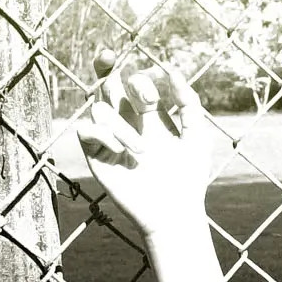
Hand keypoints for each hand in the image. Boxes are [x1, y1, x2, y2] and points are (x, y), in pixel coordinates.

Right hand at [77, 60, 211, 240]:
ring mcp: (110, 138)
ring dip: (122, 125)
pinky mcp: (97, 156)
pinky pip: (86, 130)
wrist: (173, 212)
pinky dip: (104, 135)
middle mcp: (127, 123)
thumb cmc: (188, 178)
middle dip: (108, 69)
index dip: (135, 71)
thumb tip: (171, 69)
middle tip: (129, 81)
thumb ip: (188, 103)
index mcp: (149, 116)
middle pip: (107, 85)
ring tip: (142, 151)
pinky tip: (123, 153)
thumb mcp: (196, 136)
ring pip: (99, 107)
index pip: (132, 82)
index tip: (150, 70)